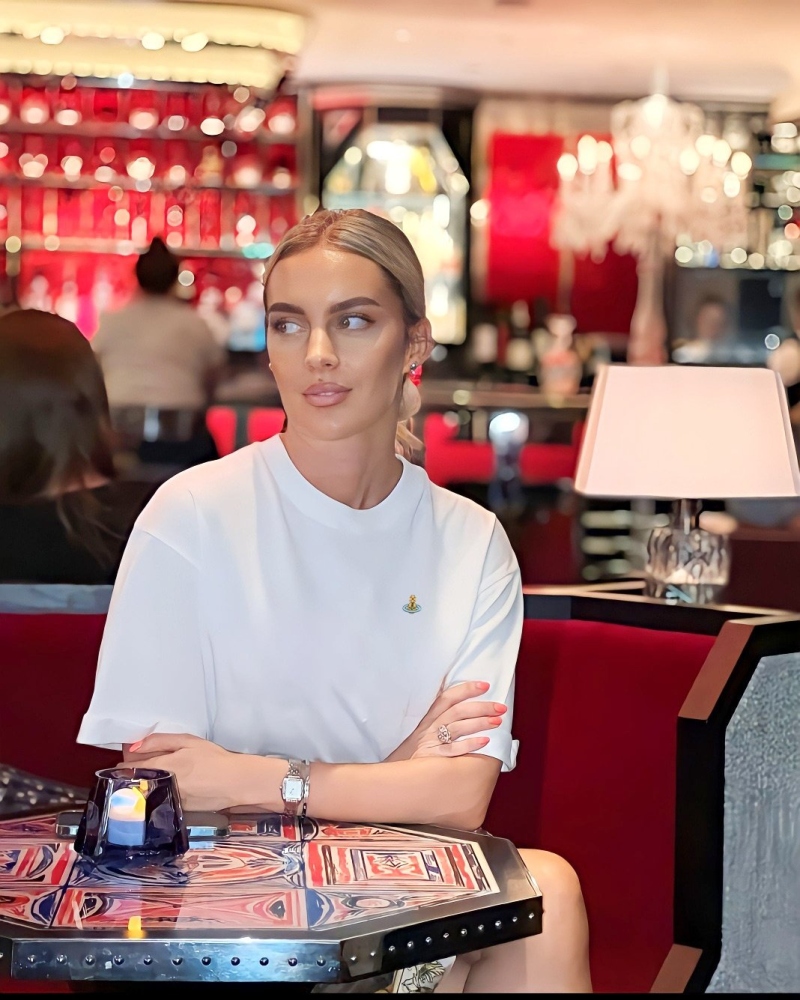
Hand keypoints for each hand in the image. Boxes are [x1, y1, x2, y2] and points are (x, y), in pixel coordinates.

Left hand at [121, 733, 251, 810]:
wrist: (235, 782)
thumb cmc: (213, 758)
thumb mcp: (188, 741)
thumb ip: (159, 741)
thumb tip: (133, 747)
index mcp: (163, 765)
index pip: (130, 768)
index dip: (125, 764)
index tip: (127, 761)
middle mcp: (161, 785)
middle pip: (135, 782)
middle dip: (133, 776)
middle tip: (143, 768)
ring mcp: (166, 800)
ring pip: (144, 793)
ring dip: (143, 787)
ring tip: (156, 779)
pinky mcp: (174, 811)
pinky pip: (157, 802)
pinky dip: (156, 796)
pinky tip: (167, 790)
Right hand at [385, 681, 505, 761]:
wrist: (399, 773)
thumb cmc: (418, 749)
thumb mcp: (426, 728)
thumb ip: (443, 716)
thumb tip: (467, 704)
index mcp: (430, 716)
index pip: (448, 697)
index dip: (466, 689)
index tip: (486, 685)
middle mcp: (430, 726)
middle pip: (457, 711)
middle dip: (481, 707)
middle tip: (501, 707)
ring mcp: (431, 741)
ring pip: (457, 727)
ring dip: (479, 723)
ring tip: (497, 721)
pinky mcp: (433, 758)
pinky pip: (453, 750)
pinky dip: (469, 744)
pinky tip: (485, 741)